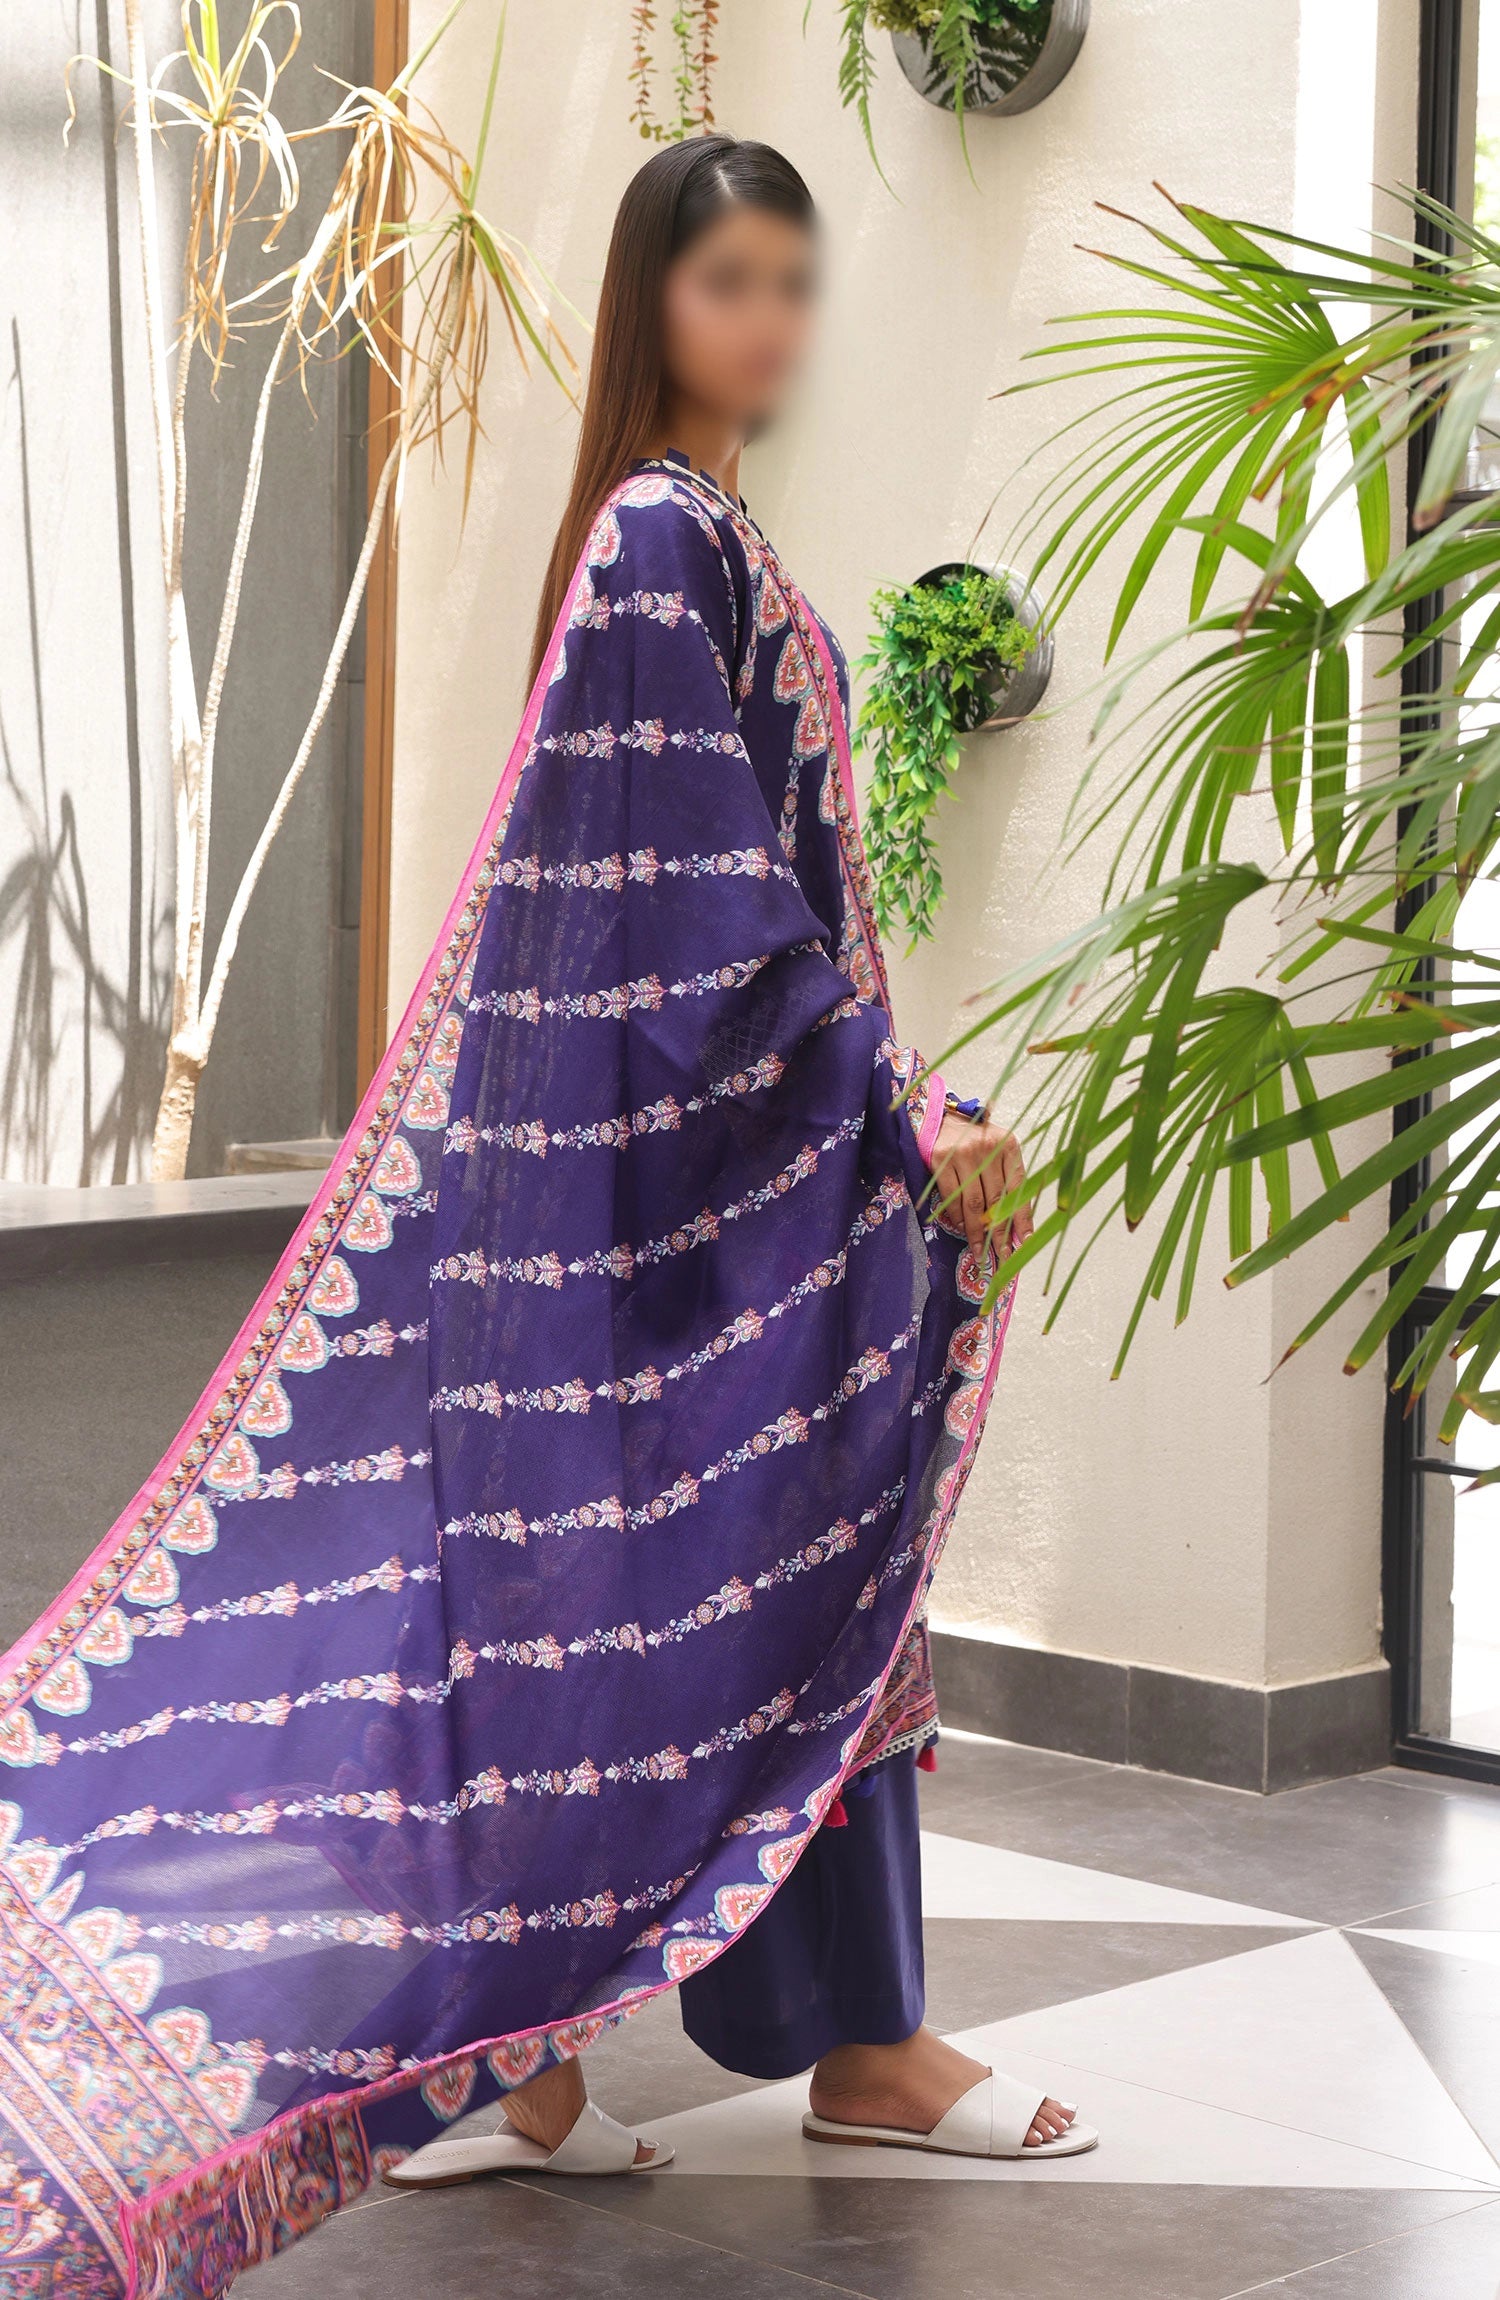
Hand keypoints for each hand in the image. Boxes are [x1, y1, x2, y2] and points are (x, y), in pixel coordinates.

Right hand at [929, 1110, 1032, 1261]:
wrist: (940, 1119)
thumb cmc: (974, 1141)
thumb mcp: (998, 1153)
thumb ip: (1008, 1182)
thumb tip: (1017, 1225)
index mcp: (1009, 1146)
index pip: (1018, 1189)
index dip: (1022, 1218)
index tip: (1024, 1242)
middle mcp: (988, 1148)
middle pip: (996, 1201)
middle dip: (999, 1233)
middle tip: (1002, 1255)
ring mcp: (963, 1153)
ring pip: (973, 1203)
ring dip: (976, 1232)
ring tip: (979, 1250)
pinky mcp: (941, 1159)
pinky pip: (951, 1197)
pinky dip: (957, 1217)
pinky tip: (962, 1229)